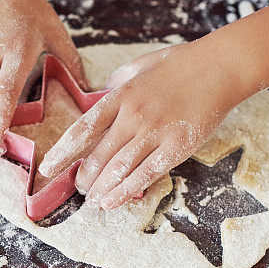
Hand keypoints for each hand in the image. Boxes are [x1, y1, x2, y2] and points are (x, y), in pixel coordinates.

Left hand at [37, 41, 246, 210]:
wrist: (220, 67)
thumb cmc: (181, 64)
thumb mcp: (140, 65)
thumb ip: (118, 81)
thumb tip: (102, 91)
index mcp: (120, 96)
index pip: (83, 129)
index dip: (63, 152)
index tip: (48, 168)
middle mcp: (133, 116)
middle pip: (98, 155)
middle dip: (83, 177)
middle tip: (78, 189)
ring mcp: (155, 133)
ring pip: (118, 169)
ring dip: (101, 190)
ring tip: (92, 201)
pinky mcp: (176, 147)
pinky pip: (145, 175)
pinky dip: (125, 192)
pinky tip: (112, 203)